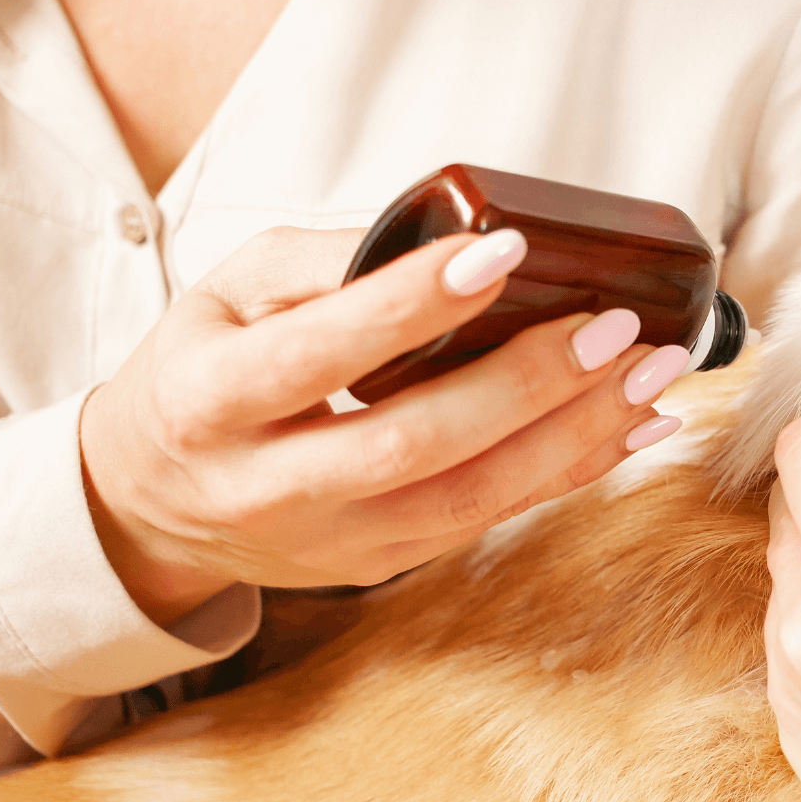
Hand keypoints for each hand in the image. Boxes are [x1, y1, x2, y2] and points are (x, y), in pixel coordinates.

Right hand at [81, 227, 688, 624]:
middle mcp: (265, 487)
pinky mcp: (378, 565)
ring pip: (465, 501)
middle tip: (613, 328)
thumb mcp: (226, 292)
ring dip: (571, 440)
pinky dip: (567, 475)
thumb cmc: (201, 371)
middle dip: (524, 386)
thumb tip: (449, 235)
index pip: (318, 355)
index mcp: (210, 402)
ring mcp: (328, 541)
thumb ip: (322, 262)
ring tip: (650, 379)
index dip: (410, 306)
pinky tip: (629, 429)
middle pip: (410, 444)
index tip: (500, 253)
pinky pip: (485, 523)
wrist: (151, 501)